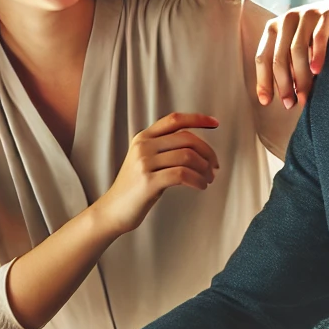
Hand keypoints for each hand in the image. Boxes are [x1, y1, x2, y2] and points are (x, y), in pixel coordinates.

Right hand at [93, 112, 219, 235]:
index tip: (215, 123)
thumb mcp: (145, 160)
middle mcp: (143, 146)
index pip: (175, 119)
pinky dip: (198, 180)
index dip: (198, 119)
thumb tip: (197, 147)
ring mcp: (144, 163)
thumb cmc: (134, 187)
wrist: (113, 210)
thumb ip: (164, 148)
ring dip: (205, 169)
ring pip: (188, 156)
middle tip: (214, 167)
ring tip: (208, 179)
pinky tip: (201, 186)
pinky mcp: (148, 182)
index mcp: (144, 137)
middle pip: (187, 139)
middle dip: (208, 152)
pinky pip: (183, 175)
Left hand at [255, 0, 328, 108]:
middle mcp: (286, 19)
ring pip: (297, 50)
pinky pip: (319, 37)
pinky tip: (317, 71)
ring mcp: (306, 14)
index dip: (264, 81)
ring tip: (305, 95)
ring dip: (300, 76)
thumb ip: (286, 64)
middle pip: (279, 57)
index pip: (263, 58)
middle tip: (290, 104)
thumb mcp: (294, 45)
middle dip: (284, 84)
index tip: (266, 102)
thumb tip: (283, 97)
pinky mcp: (326, 14)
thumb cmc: (313, 34)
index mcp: (273, 28)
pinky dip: (317, 55)